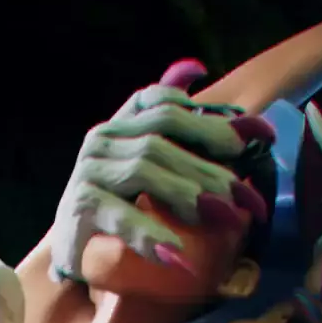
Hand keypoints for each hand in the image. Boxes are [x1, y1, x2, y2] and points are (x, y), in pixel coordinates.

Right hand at [46, 62, 274, 278]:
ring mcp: (87, 172)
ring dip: (188, 194)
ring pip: (144, 171)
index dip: (204, 118)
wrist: (73, 245)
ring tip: (222, 217)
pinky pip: (120, 215)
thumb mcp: (148, 163)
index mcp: (120, 123)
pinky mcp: (78, 207)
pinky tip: (178, 255)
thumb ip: (174, 127)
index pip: (158, 103)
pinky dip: (150, 234)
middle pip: (160, 140)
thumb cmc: (118, 201)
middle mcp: (100, 140)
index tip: (247, 141)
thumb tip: (197, 67)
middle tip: (248, 196)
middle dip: (209, 166)